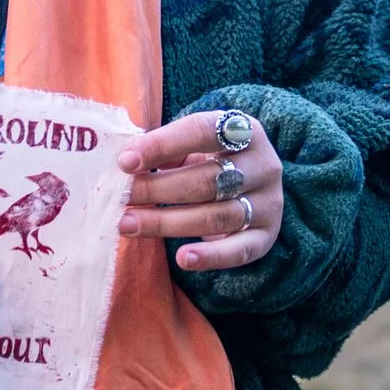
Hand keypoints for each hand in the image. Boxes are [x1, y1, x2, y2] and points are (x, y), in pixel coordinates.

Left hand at [117, 111, 284, 270]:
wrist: (253, 186)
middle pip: (207, 179)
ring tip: (128, 225)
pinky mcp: (266, 236)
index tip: (125, 162)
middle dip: (157, 189)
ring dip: (167, 223)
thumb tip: (126, 163)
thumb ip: (165, 150)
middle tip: (120, 197)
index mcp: (244, 130)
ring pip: (216, 216)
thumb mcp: (193, 146)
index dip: (162, 145)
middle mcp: (263, 165)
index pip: (202, 131)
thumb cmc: (211, 160)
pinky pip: (238, 250)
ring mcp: (268, 203)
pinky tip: (183, 258)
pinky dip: (210, 256)